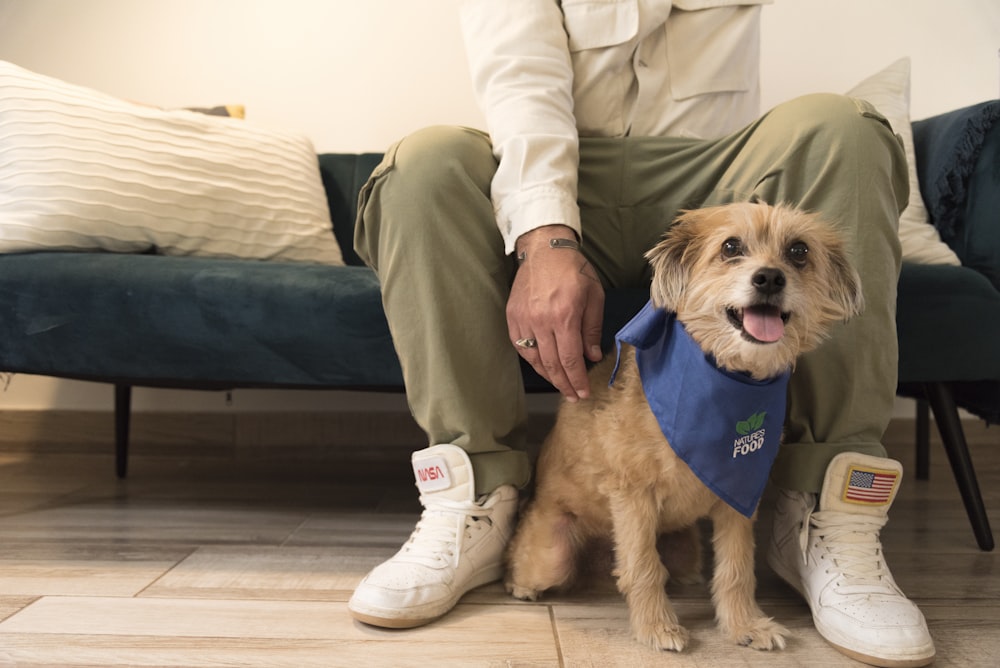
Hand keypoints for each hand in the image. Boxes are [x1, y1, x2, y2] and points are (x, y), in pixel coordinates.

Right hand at [508, 225, 604, 400]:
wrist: (544, 248)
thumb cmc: (573, 269)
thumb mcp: (594, 296)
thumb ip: (592, 329)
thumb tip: (592, 356)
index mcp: (564, 316)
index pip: (570, 359)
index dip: (577, 380)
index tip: (584, 392)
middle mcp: (541, 321)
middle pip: (551, 364)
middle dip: (564, 384)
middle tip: (574, 396)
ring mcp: (523, 320)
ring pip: (534, 359)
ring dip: (548, 376)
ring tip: (560, 385)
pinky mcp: (512, 317)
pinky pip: (521, 347)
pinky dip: (533, 360)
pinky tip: (543, 366)